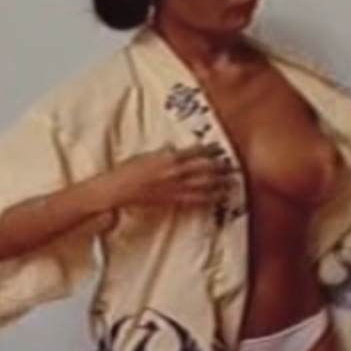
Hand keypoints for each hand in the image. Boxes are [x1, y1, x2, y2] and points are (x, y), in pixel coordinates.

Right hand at [99, 144, 235, 209]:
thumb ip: (165, 153)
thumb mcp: (148, 155)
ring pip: (204, 185)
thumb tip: (177, 150)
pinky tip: (218, 198)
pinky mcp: (172, 200)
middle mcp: (175, 171)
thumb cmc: (128, 170)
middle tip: (233, 167)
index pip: (196, 151)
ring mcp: (175, 187)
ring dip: (220, 184)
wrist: (117, 189)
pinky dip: (208, 198)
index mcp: (169, 156)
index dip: (210, 150)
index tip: (220, 149)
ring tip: (232, 183)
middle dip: (221, 168)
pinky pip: (195, 199)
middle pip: (205, 168)